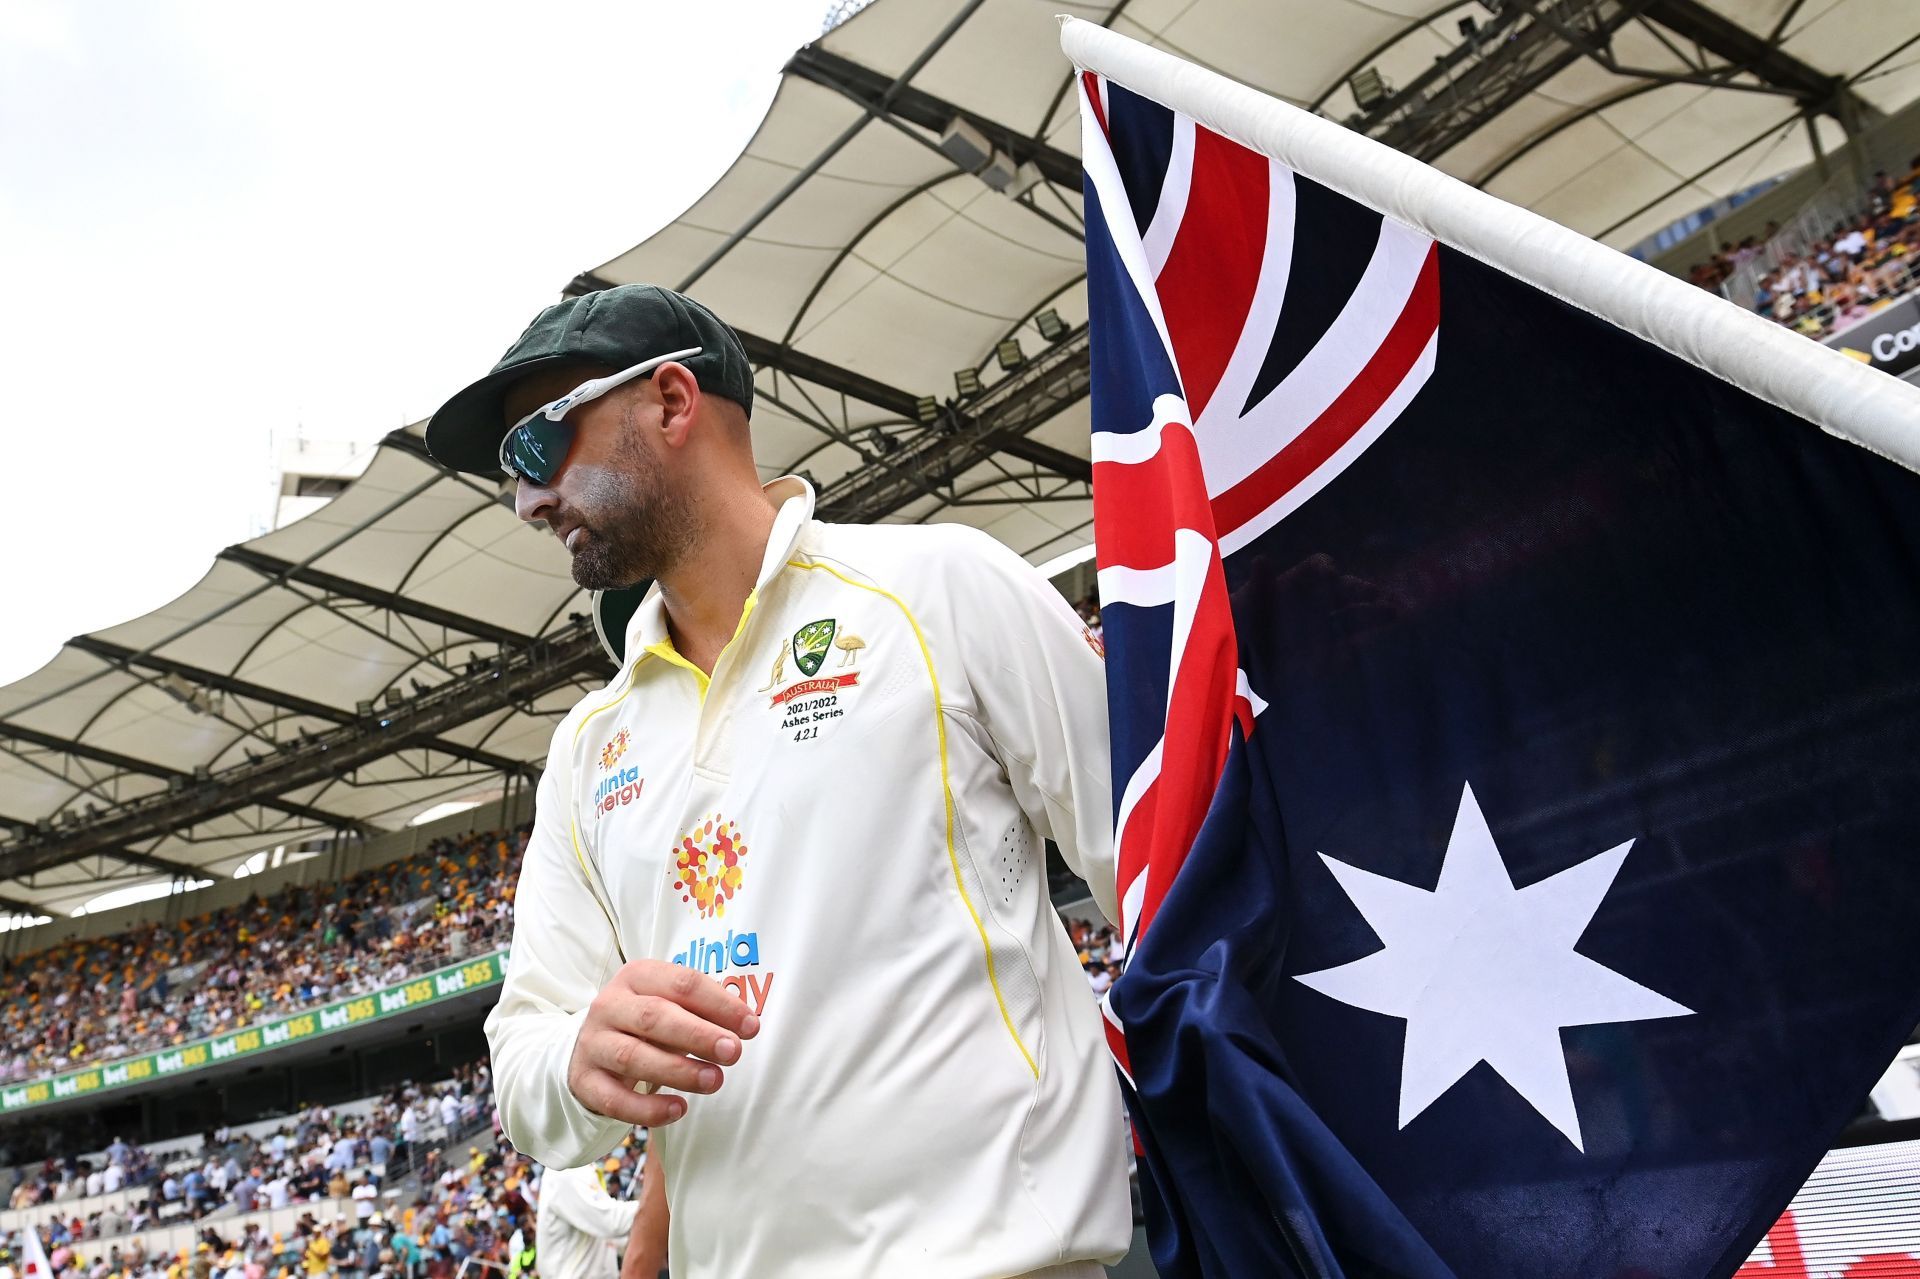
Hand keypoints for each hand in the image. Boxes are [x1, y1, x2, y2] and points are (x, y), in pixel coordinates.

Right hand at [567, 960, 759, 1126]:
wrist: (589, 1047)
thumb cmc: (644, 1022)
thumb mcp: (670, 1006)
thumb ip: (703, 1012)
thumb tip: (746, 1026)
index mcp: (636, 976)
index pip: (681, 983)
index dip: (719, 1004)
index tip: (751, 1026)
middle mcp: (610, 1005)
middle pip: (654, 1017)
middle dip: (698, 1035)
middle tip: (734, 1052)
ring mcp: (594, 1044)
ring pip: (633, 1057)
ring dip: (678, 1071)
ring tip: (713, 1081)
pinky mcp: (584, 1081)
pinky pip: (615, 1099)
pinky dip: (647, 1108)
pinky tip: (678, 1110)